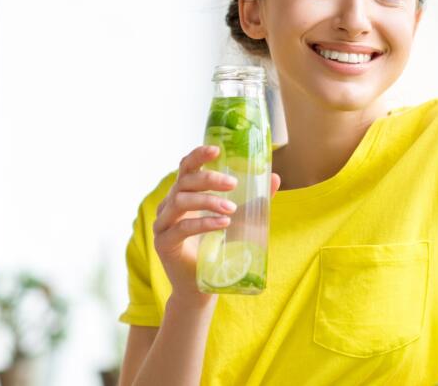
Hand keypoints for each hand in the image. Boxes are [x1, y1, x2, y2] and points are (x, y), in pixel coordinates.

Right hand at [152, 145, 280, 306]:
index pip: (186, 168)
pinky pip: (181, 228)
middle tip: (233, 184)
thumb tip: (275, 177)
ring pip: (180, 202)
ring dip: (208, 201)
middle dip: (209, 179)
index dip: (197, 156)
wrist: (201, 286)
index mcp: (184, 194)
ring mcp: (163, 224)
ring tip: (231, 208)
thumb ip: (253, 200)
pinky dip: (203, 223)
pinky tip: (222, 224)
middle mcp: (169, 206)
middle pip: (184, 182)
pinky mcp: (163, 243)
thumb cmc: (218, 249)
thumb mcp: (239, 220)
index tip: (216, 150)